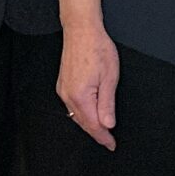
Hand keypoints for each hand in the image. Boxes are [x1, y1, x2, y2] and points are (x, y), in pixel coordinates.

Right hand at [57, 24, 120, 151]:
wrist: (81, 30)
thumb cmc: (97, 49)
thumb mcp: (110, 77)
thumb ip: (107, 104)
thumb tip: (107, 125)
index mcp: (81, 96)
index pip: (94, 125)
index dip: (104, 137)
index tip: (112, 145)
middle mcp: (68, 96)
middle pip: (83, 123)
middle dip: (97, 133)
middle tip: (109, 141)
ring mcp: (63, 90)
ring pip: (76, 115)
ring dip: (88, 124)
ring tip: (101, 130)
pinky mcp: (62, 85)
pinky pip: (72, 106)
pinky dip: (82, 113)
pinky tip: (89, 114)